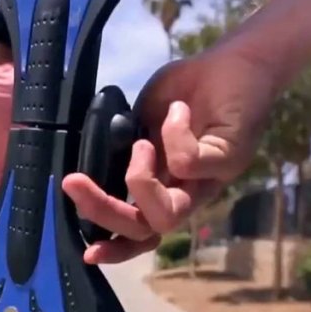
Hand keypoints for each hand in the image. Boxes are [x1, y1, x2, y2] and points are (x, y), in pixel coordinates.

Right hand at [63, 39, 279, 263]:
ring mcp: (210, 180)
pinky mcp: (229, 158)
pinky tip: (178, 110)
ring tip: (142, 143)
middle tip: (75, 181)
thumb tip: (93, 159)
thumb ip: (122, 144)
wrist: (235, 61)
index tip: (87, 250)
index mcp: (165, 188)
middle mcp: (187, 193)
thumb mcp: (142, 118)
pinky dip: (173, 135)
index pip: (141, 233)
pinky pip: (189, 164)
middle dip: (105, 211)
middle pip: (146, 231)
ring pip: (170, 215)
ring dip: (140, 181)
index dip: (115, 248)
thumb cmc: (187, 90)